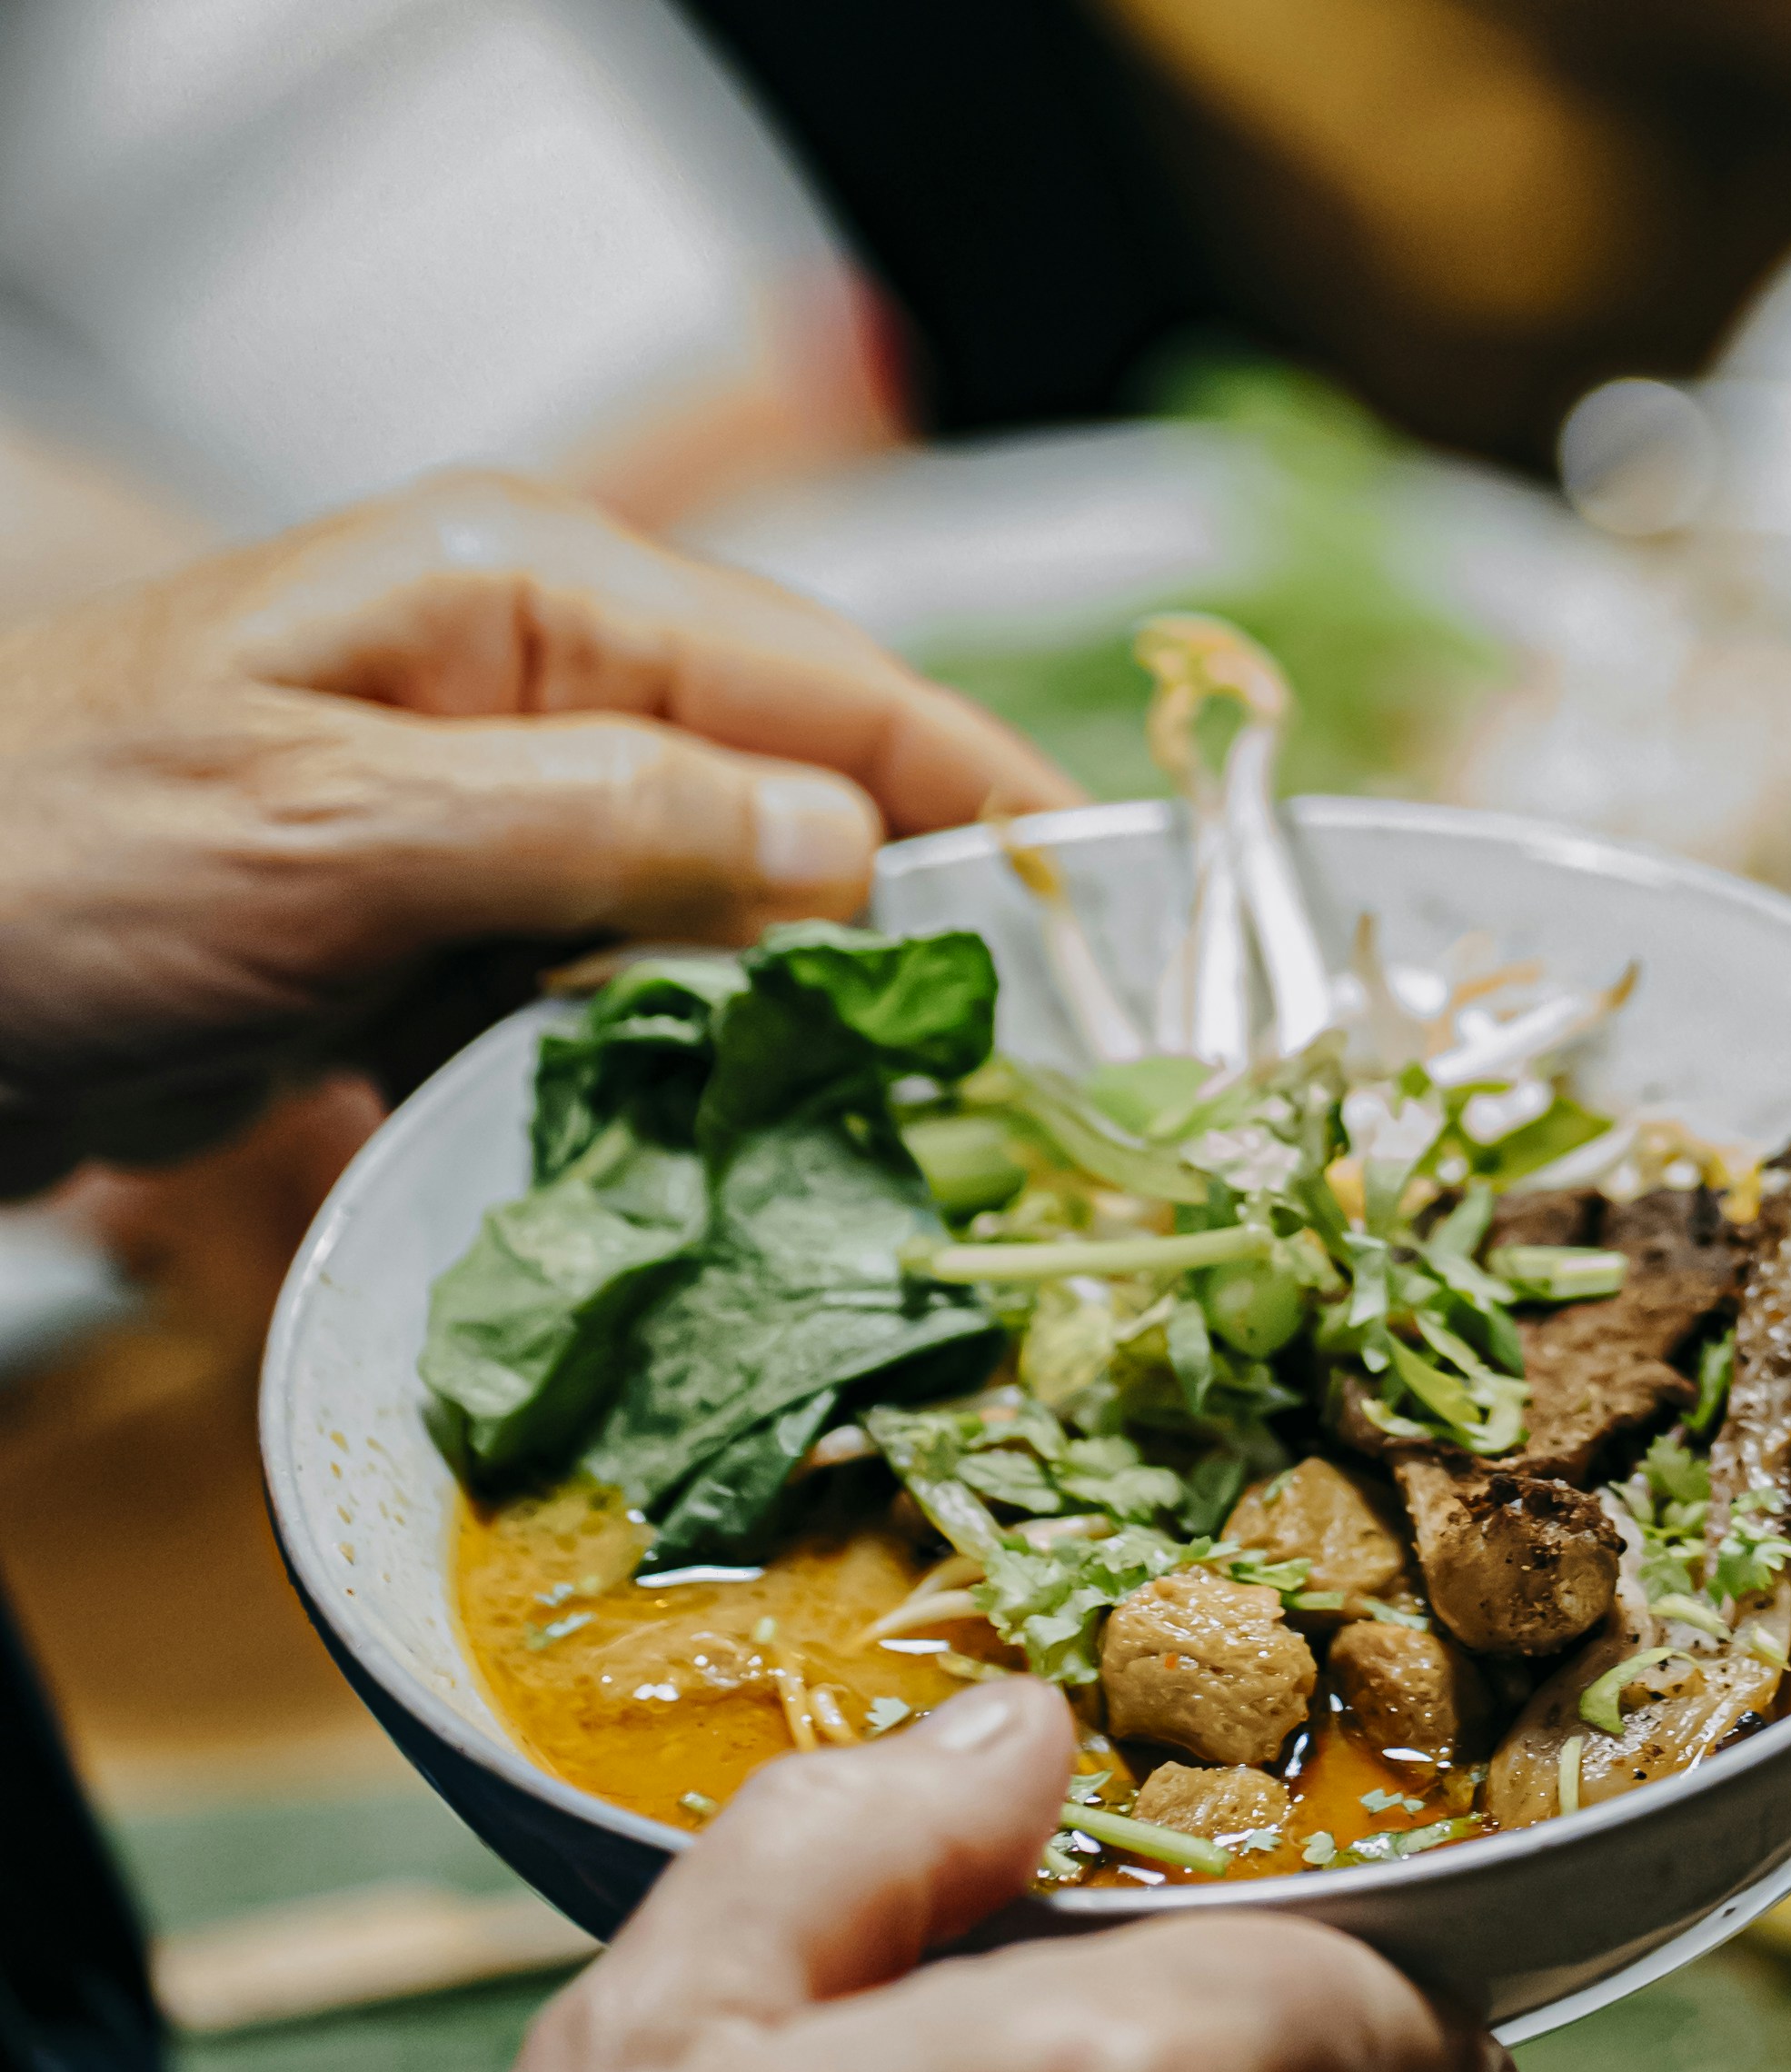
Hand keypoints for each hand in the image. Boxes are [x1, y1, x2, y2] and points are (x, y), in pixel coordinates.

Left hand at [0, 470, 1072, 1181]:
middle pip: (798, 806)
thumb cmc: (36, 854)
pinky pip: (619, 1014)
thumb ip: (609, 821)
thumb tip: (845, 851)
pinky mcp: (446, 946)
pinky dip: (674, 1090)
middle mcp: (528, 693)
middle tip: (1028, 1071)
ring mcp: (489, 822)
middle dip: (911, 933)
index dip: (981, 785)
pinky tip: (727, 1173)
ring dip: (794, 1036)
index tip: (1104, 899)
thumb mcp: (339, 827)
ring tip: (905, 1148)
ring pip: (720, 928)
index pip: (827, 678)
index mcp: (521, 599)